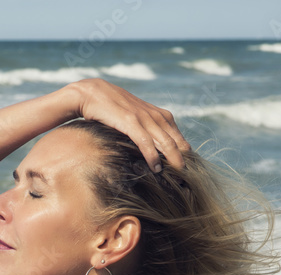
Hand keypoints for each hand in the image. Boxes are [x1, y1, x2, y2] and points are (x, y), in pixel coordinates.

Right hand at [63, 78, 189, 171]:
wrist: (92, 93)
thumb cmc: (111, 109)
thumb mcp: (134, 118)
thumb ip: (144, 128)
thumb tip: (150, 148)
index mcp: (159, 114)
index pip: (178, 136)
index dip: (184, 152)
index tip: (188, 167)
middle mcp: (155, 115)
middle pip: (176, 140)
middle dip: (184, 158)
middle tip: (188, 175)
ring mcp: (143, 118)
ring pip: (165, 142)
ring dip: (173, 159)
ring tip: (179, 174)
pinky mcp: (130, 122)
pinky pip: (145, 141)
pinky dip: (152, 155)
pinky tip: (155, 167)